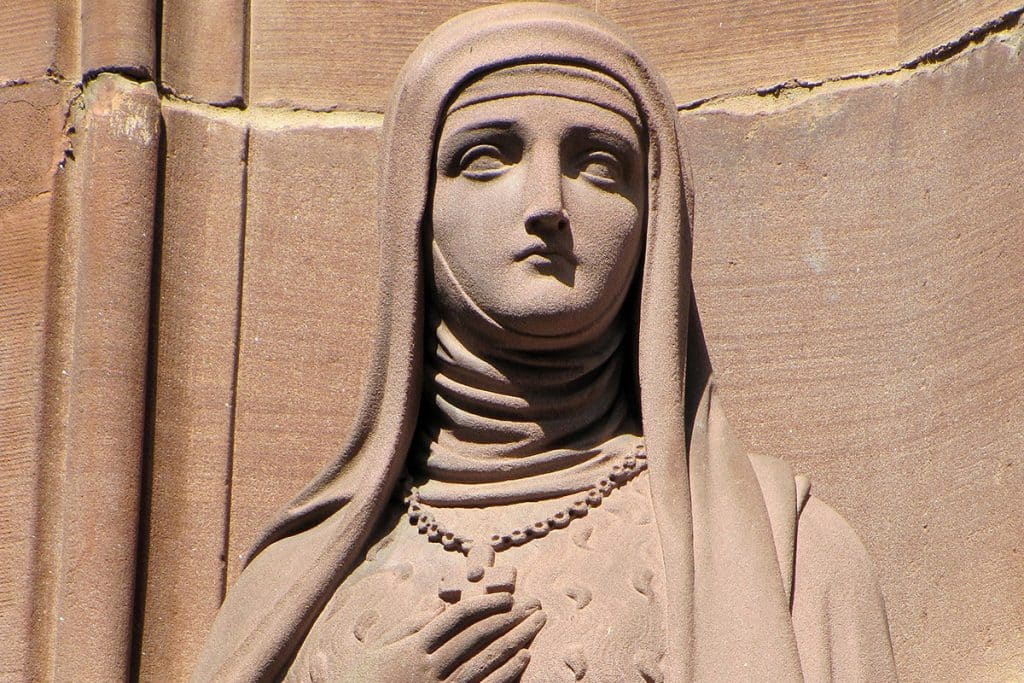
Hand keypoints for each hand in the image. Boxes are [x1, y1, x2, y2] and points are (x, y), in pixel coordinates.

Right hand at [332, 592, 545, 681]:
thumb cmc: (361, 682)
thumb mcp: (376, 650)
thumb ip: (407, 627)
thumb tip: (436, 606)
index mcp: (413, 648)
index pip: (457, 619)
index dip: (484, 605)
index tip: (507, 596)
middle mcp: (430, 667)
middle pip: (477, 636)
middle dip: (509, 618)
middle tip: (534, 605)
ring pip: (485, 660)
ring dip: (514, 640)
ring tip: (536, 625)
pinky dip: (506, 673)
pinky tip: (523, 659)